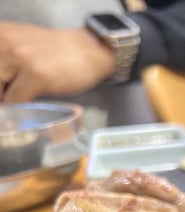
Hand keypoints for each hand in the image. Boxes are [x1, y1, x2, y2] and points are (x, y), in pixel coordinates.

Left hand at [0, 22, 116, 102]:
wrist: (90, 51)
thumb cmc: (58, 53)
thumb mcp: (22, 48)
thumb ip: (5, 60)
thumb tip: (0, 90)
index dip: (0, 86)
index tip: (7, 91)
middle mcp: (4, 42)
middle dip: (2, 94)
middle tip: (14, 100)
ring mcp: (20, 58)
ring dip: (8, 103)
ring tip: (21, 105)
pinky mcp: (36, 74)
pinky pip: (15, 101)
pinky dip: (19, 112)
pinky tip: (27, 111)